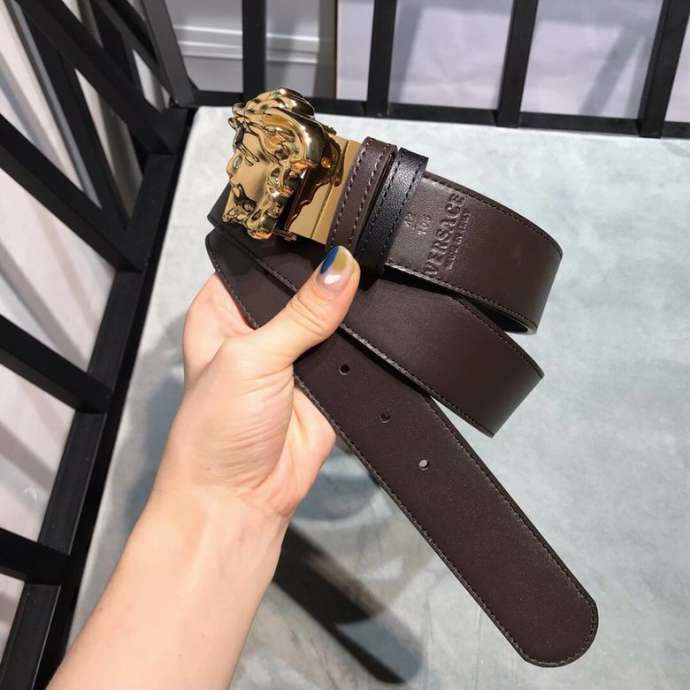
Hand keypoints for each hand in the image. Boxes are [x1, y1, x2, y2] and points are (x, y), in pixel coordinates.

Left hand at [155, 245, 359, 520]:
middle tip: (364, 244)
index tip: (330, 216)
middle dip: (330, 275)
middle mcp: (260, 326)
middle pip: (303, 287)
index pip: (262, 260)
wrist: (241, 500)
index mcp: (224, 308)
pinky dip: (367, 344)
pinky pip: (354, 354)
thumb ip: (301, 315)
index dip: (293, 243)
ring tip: (378, 277)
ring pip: (333, 318)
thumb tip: (340, 267)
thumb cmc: (216, 430)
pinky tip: (384, 321)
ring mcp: (297, 354)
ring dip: (351, 310)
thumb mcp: (252, 359)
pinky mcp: (328, 381)